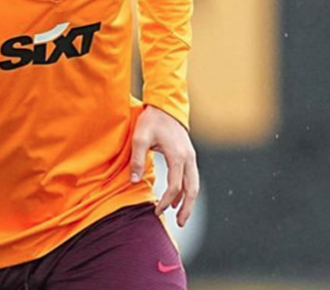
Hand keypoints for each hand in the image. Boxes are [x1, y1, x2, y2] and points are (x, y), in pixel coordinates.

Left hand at [129, 106, 199, 226]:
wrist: (165, 105)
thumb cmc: (151, 121)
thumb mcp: (139, 138)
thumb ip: (137, 160)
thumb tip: (134, 181)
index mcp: (178, 156)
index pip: (175, 186)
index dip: (166, 201)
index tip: (156, 211)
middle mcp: (189, 158)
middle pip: (192, 189)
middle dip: (187, 208)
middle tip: (179, 224)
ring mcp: (191, 156)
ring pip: (194, 184)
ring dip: (189, 201)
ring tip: (181, 217)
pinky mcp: (189, 155)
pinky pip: (191, 177)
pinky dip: (187, 190)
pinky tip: (179, 198)